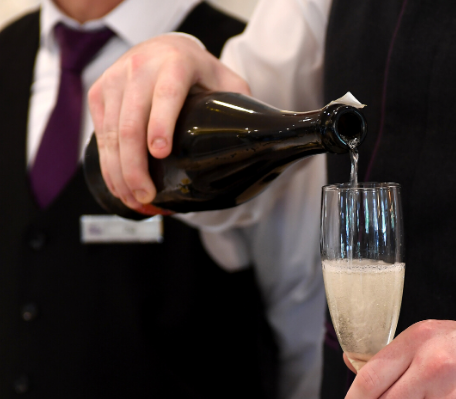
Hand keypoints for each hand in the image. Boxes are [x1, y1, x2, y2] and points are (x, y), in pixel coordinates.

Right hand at [88, 34, 249, 209]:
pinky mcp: (100, 93)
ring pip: (111, 132)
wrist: (166, 47)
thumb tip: (262, 145)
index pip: (165, 94)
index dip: (160, 123)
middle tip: (148, 196)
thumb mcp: (228, 83)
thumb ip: (242, 107)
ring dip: (119, 172)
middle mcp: (140, 67)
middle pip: (131, 121)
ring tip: (134, 200)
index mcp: (176, 63)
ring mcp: (116, 79)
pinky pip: (101, 133)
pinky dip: (108, 164)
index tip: (160, 153)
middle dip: (135, 165)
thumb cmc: (202, 73)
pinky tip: (120, 186)